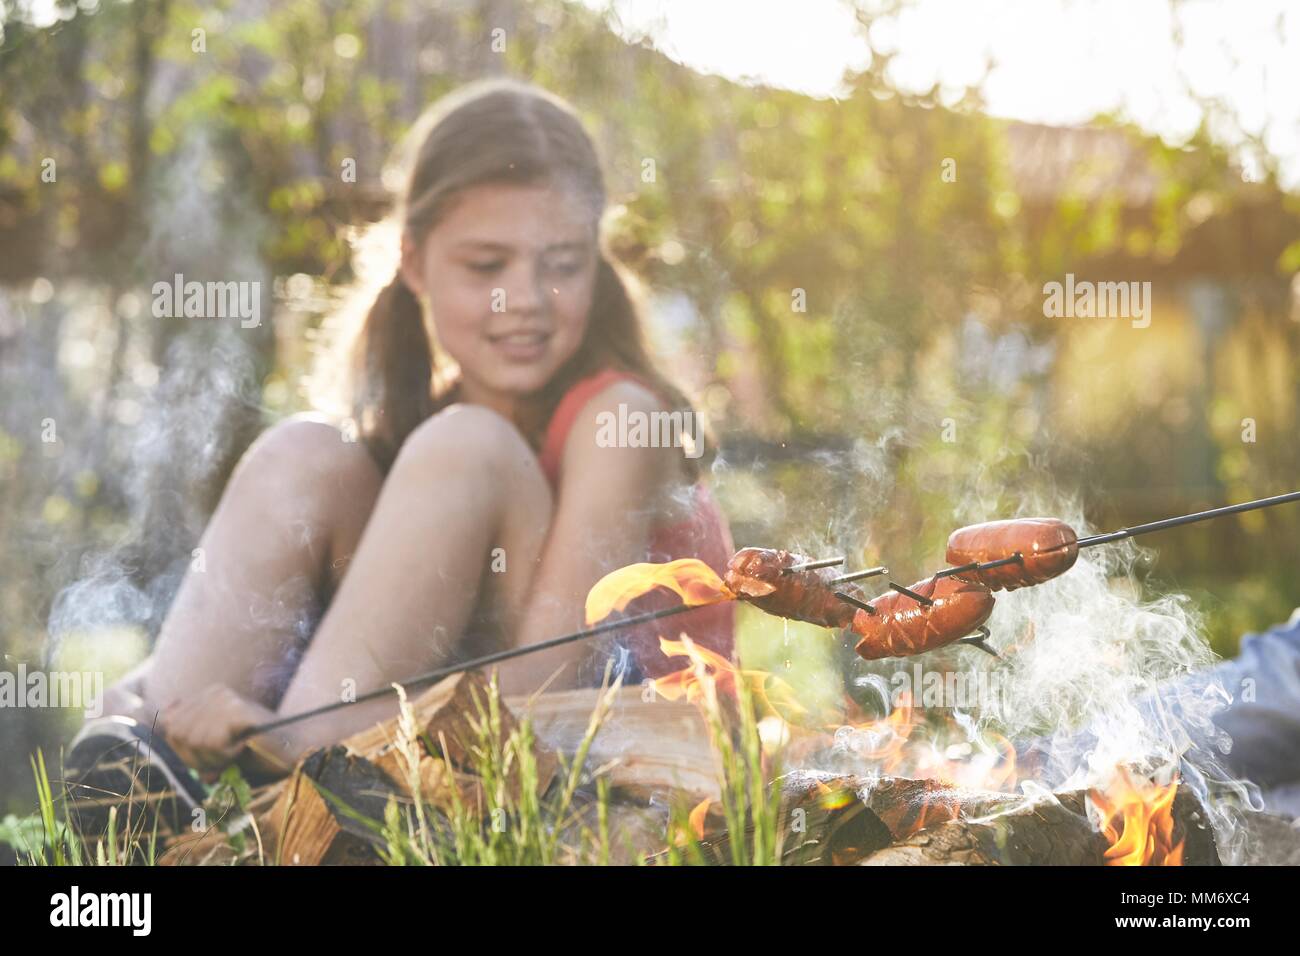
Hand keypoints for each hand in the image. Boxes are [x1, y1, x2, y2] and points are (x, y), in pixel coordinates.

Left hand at [159, 684, 275, 778]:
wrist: (296, 749)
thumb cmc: (256, 749)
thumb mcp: (215, 743)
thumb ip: (190, 734)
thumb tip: (163, 720)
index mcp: (208, 695)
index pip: (169, 725)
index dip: (184, 749)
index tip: (210, 755)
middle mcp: (216, 692)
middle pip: (178, 735)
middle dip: (198, 756)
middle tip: (226, 757)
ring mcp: (228, 700)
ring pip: (195, 741)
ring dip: (215, 758)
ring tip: (238, 751)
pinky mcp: (239, 712)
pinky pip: (214, 743)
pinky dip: (227, 755)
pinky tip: (244, 748)